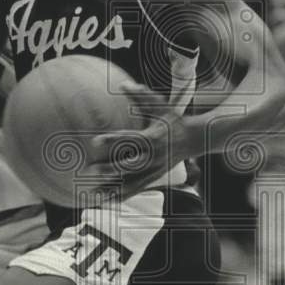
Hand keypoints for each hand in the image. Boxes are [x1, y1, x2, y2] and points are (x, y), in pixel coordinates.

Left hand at [85, 81, 193, 198]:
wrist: (194, 139)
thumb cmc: (172, 118)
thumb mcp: (160, 105)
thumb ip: (142, 96)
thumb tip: (123, 84)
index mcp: (153, 138)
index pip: (130, 140)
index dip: (113, 140)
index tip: (95, 141)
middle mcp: (154, 156)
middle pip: (130, 165)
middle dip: (110, 170)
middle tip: (90, 171)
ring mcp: (155, 169)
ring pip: (132, 182)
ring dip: (113, 188)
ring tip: (94, 193)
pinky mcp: (155, 178)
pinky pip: (137, 189)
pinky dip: (122, 196)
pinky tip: (106, 201)